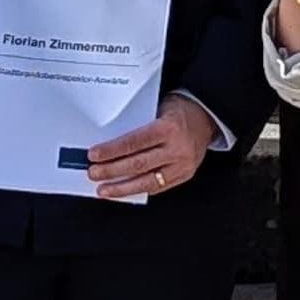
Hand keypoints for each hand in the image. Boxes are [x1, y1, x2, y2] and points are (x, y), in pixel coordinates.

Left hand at [85, 94, 218, 201]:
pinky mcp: (184, 176)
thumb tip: (110, 142)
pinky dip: (139, 189)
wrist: (206, 118)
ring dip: (122, 187)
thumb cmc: (180, 111)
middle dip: (111, 170)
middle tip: (94, 173)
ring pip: (147, 181)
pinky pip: (158, 187)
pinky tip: (125, 191)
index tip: (95, 155)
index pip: (134, 142)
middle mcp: (176, 148)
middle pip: (137, 164)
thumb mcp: (158, 109)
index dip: (112, 150)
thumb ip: (139, 125)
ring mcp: (182, 165)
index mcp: (168, 128)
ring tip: (104, 189)